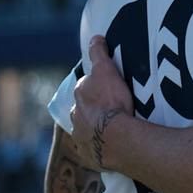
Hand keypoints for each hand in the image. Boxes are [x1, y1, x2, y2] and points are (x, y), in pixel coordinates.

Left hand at [71, 37, 134, 168]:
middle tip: (113, 110)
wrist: (117, 137)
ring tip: (113, 130)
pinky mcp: (89, 155)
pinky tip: (111, 146)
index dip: (97, 87)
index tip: (109, 90)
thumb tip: (95, 37)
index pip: (86, 87)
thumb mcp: (106, 70)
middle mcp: (75, 116)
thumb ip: (99, 53)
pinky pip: (94, 148)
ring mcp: (81, 137)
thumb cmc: (112, 102)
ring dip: (95, 128)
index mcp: (79, 95)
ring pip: (86, 129)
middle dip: (93, 108)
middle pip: (84, 109)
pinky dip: (100, 146)